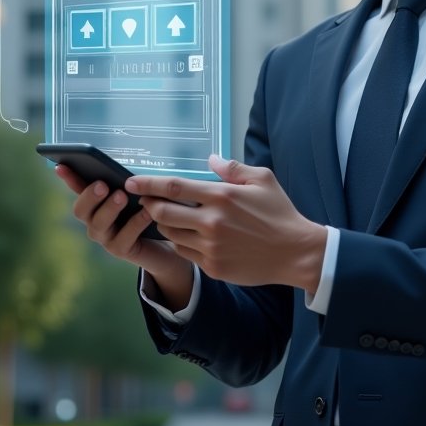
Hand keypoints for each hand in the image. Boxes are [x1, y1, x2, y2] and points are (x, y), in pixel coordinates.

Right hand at [59, 165, 193, 304]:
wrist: (169, 240)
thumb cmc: (151, 209)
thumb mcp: (140, 192)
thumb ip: (130, 184)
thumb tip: (127, 174)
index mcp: (97, 203)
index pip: (78, 189)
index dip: (69, 179)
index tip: (61, 166)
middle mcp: (96, 221)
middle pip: (81, 211)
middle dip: (89, 196)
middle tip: (102, 185)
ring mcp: (106, 237)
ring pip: (98, 225)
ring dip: (109, 209)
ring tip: (122, 196)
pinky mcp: (122, 250)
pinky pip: (124, 238)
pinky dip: (135, 223)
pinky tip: (146, 212)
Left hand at [126, 154, 326, 290]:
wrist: (295, 252)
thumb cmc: (279, 213)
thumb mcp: (262, 179)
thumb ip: (233, 168)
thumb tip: (210, 159)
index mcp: (221, 196)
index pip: (173, 187)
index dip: (147, 184)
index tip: (131, 182)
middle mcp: (212, 222)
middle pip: (162, 212)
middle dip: (149, 205)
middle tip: (146, 200)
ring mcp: (210, 247)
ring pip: (170, 234)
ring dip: (163, 224)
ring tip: (168, 217)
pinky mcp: (213, 266)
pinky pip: (184, 253)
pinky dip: (180, 242)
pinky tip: (188, 236)